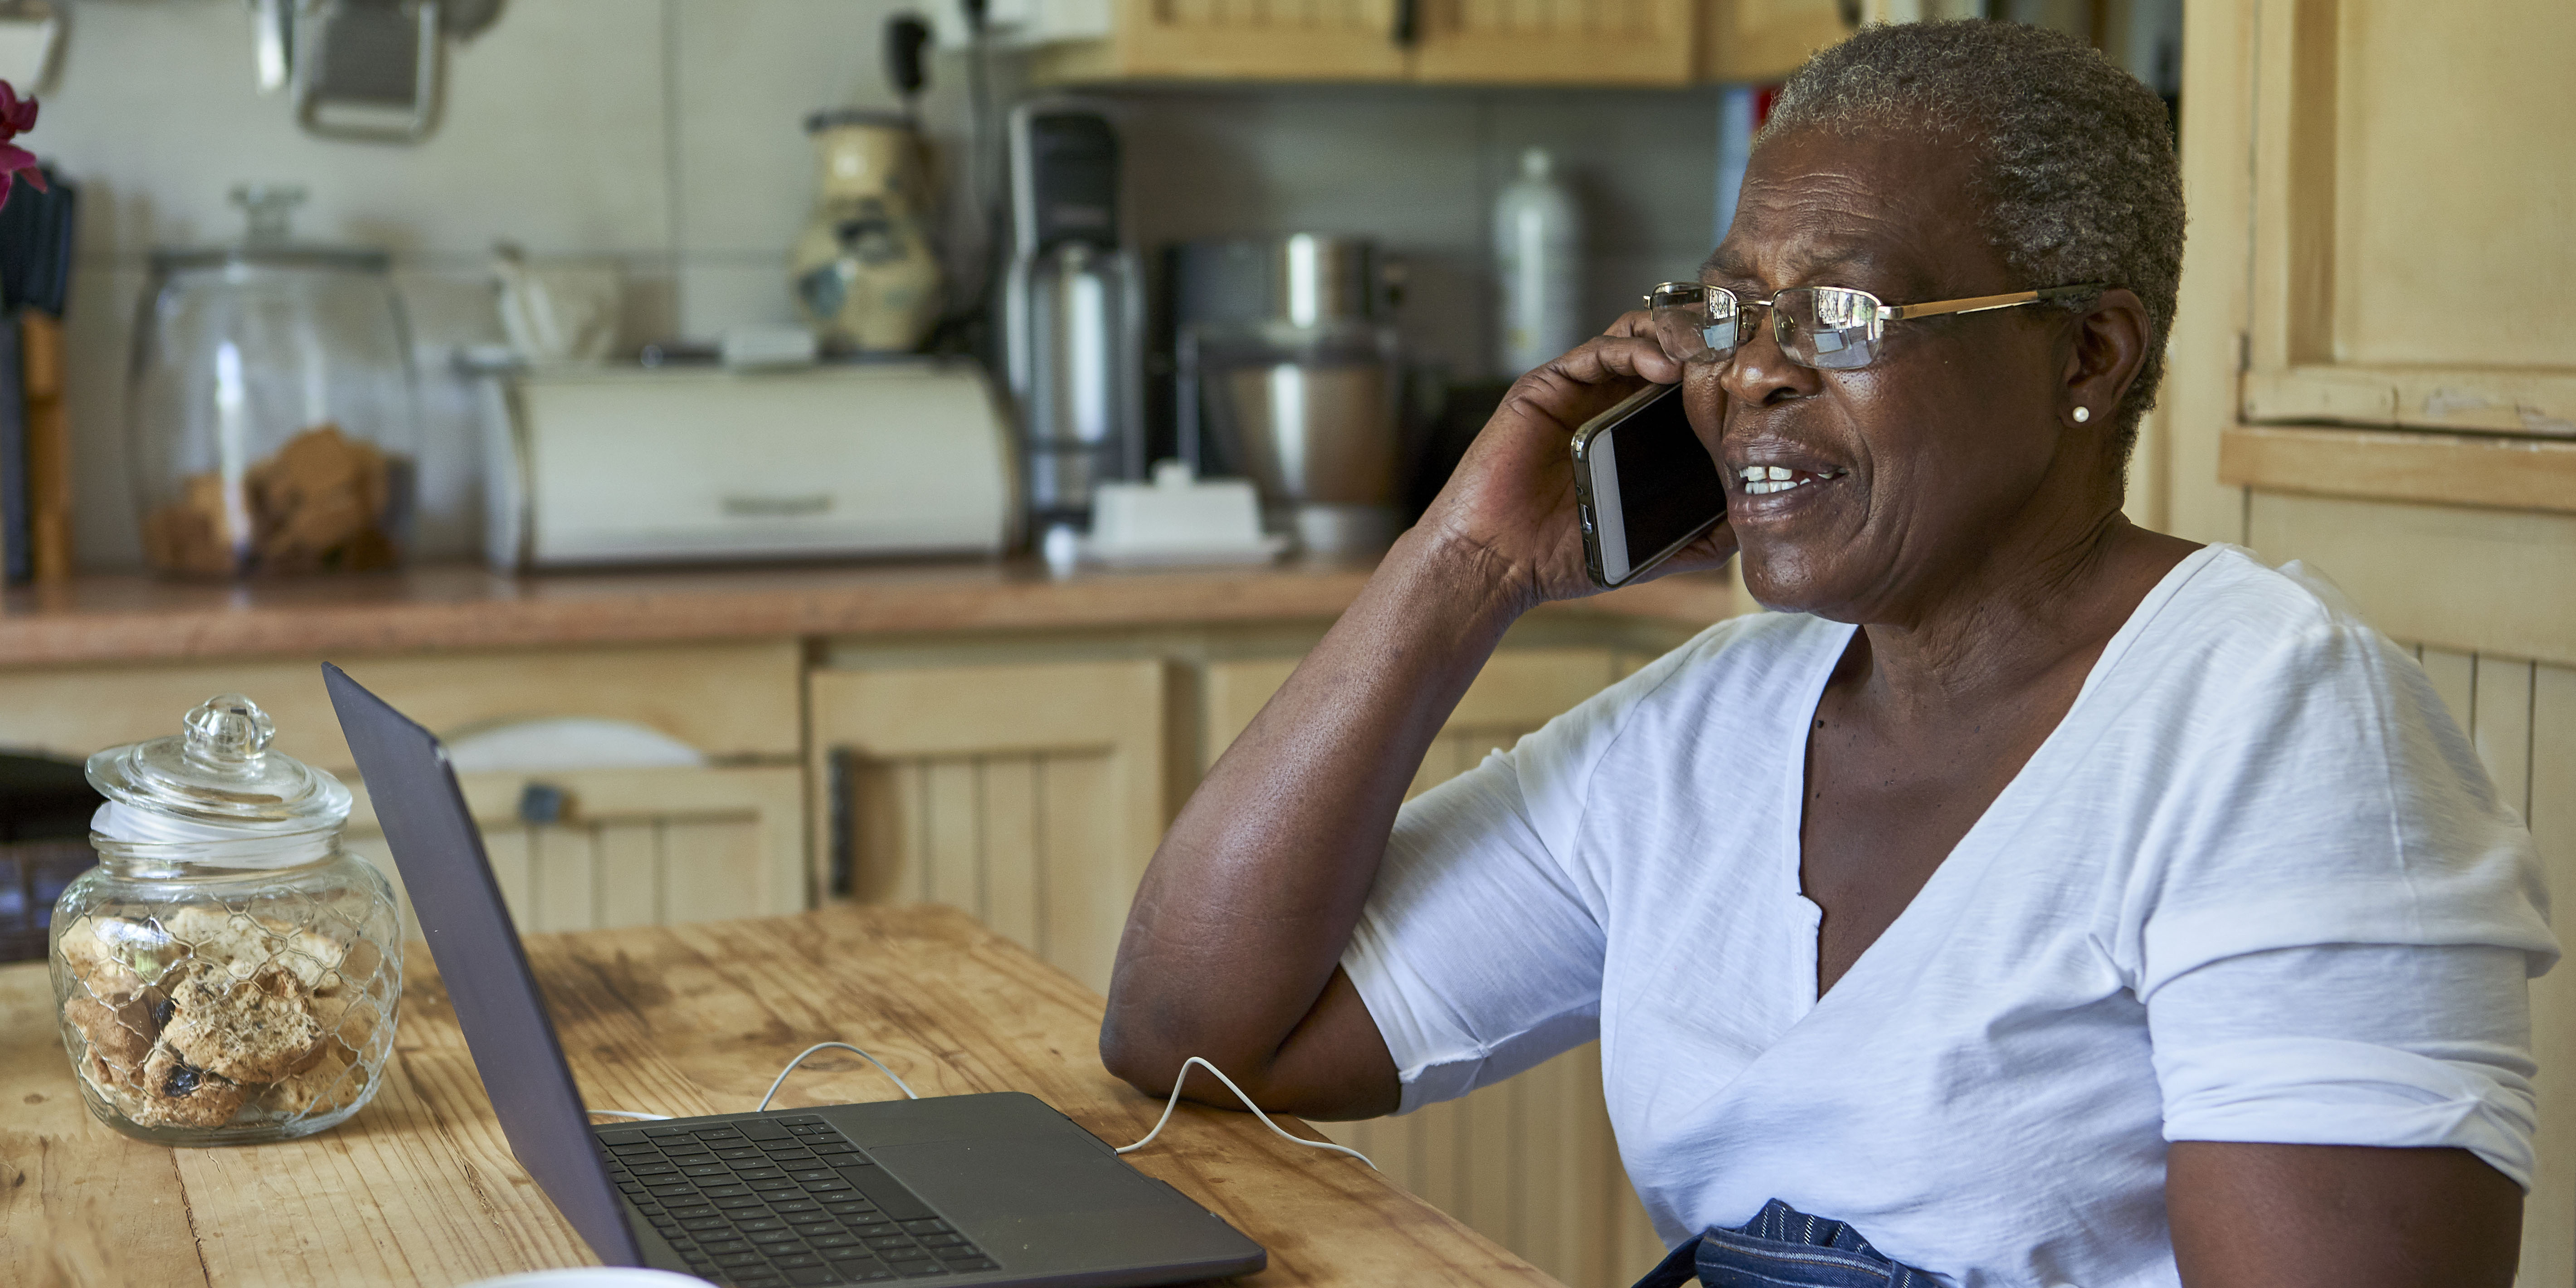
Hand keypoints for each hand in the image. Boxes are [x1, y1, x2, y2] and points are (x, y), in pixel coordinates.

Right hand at [1411, 310, 1739, 612]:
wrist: (1499, 561)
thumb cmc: (1564, 557)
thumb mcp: (1651, 549)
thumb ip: (1701, 537)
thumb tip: (1754, 522)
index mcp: (1636, 434)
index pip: (1687, 385)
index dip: (1721, 375)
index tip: (1758, 382)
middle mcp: (1608, 403)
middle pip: (1665, 348)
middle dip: (1703, 342)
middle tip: (1742, 350)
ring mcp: (1578, 391)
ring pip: (1634, 337)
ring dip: (1674, 336)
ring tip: (1708, 354)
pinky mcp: (1547, 385)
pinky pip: (1597, 351)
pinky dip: (1635, 350)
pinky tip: (1667, 367)